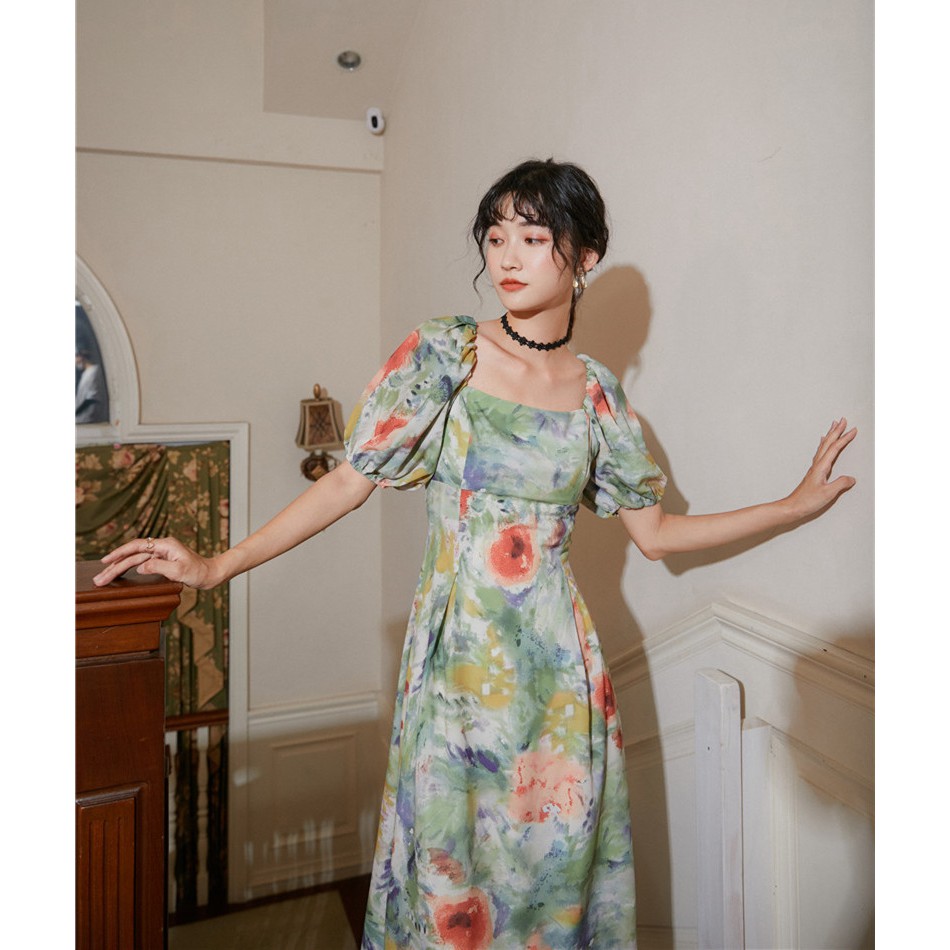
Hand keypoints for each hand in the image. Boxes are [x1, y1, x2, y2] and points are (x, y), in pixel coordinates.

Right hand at [92, 536, 217, 588]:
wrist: (211, 574)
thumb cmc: (199, 572)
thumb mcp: (180, 570)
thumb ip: (159, 567)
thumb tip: (140, 567)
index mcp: (165, 545)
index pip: (137, 546)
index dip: (120, 553)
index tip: (105, 560)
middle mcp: (162, 547)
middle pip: (133, 555)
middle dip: (115, 565)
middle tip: (99, 578)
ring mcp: (161, 554)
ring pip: (135, 560)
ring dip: (119, 568)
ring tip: (104, 578)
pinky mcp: (162, 561)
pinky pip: (141, 563)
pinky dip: (129, 568)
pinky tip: (120, 573)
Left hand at [786, 418, 856, 518]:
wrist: (793, 507)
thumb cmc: (807, 501)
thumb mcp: (828, 493)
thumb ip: (841, 484)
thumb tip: (851, 478)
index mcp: (821, 467)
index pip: (835, 448)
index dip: (844, 438)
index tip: (853, 430)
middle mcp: (817, 465)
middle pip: (828, 443)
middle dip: (836, 431)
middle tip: (843, 420)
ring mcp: (814, 468)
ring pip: (823, 446)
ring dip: (830, 435)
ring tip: (834, 426)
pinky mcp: (814, 473)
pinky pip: (820, 453)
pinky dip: (824, 445)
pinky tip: (822, 444)